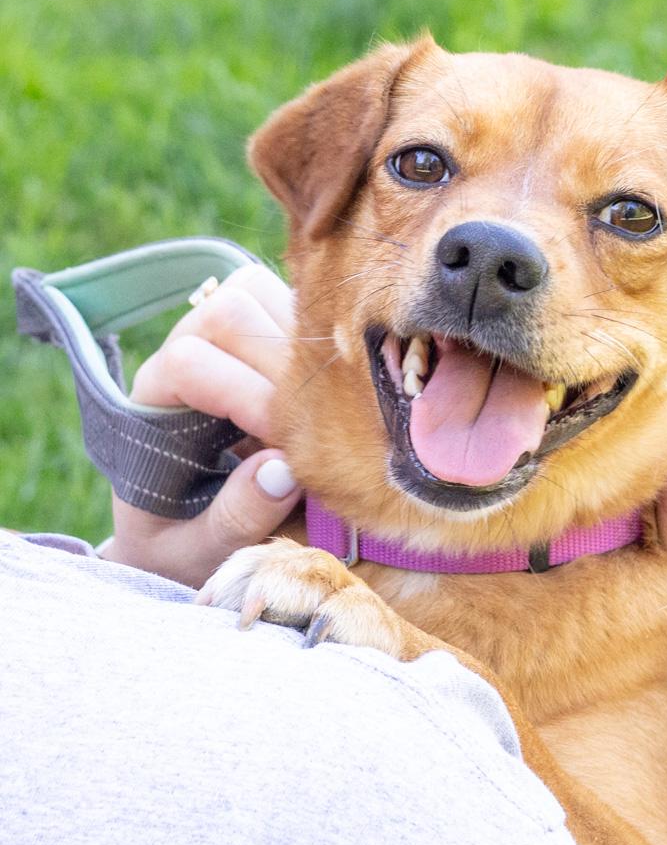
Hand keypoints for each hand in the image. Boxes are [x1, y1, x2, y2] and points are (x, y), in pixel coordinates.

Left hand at [101, 265, 301, 586]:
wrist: (185, 539)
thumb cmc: (185, 547)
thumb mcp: (199, 551)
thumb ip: (235, 517)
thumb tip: (284, 470)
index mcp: (152, 405)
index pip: (189, 360)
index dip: (242, 394)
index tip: (286, 443)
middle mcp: (185, 357)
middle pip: (230, 309)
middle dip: (280, 363)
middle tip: (315, 421)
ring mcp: (225, 344)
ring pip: (262, 293)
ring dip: (301, 342)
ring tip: (323, 403)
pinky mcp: (264, 342)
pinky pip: (291, 305)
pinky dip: (318, 335)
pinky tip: (336, 387)